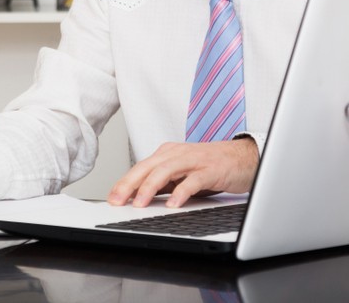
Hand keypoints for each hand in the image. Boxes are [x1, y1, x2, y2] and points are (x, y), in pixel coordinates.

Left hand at [107, 138, 259, 207]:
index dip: (124, 183)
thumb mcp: (182, 174)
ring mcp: (193, 160)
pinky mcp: (210, 169)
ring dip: (149, 188)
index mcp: (167, 154)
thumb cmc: (211, 166)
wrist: (244, 156)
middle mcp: (176, 154)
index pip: (140, 168)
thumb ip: (163, 183)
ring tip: (139, 204)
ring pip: (165, 172)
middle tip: (117, 201)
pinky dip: (180, 193)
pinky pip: (192, 181)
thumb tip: (140, 197)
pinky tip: (172, 204)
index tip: (112, 197)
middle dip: (129, 185)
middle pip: (147, 168)